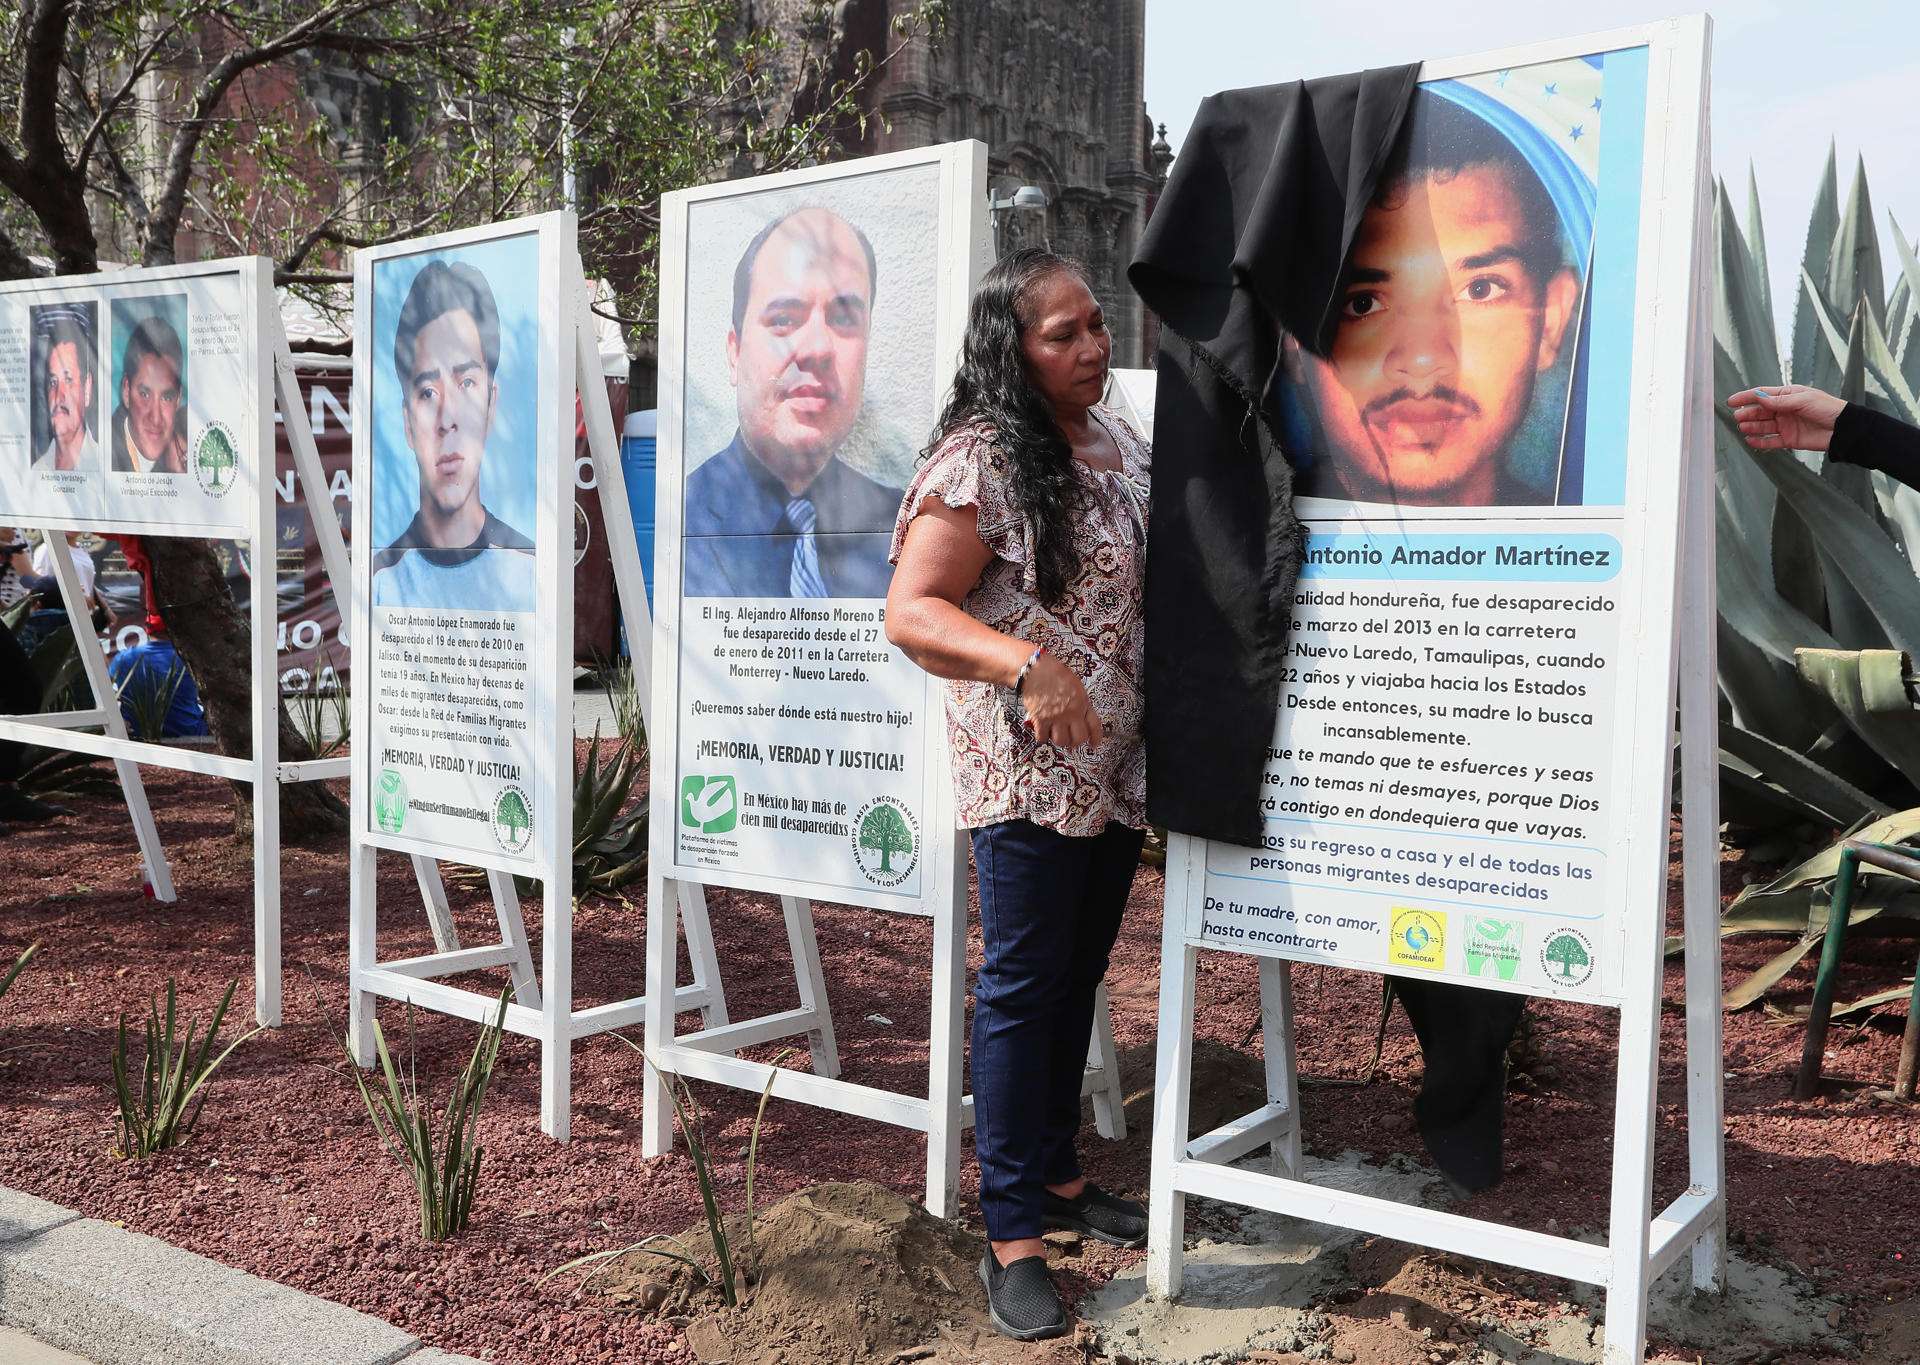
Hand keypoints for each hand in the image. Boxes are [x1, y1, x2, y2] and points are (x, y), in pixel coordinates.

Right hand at [1019, 649, 1104, 748]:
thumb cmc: (1054, 672)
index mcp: (1082, 702)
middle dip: (1076, 742)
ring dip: (1059, 740)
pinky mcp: (1040, 719)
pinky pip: (1043, 737)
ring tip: (1056, 734)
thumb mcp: (1075, 685)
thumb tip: (1080, 717)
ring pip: (1061, 741)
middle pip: (1079, 738)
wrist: (1035, 669)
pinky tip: (1042, 730)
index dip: (1096, 738)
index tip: (1093, 743)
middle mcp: (1071, 712)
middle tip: (1071, 740)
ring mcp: (1056, 717)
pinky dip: (1043, 737)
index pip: (1095, 726)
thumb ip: (1080, 701)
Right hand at [1725, 383, 1845, 452]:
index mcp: (1788, 396)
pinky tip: (1750, 441)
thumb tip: (1759, 398)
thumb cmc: (1827, 408)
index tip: (1732, 401)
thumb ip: (1779, 401)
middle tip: (1737, 417)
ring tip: (1743, 428)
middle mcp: (1784, 410)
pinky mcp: (1789, 439)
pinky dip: (1760, 442)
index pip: (1762, 395)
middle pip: (1760, 411)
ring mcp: (1786, 425)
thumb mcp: (1802, 400)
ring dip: (1752, 427)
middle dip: (1748, 414)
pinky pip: (1770, 441)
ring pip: (1763, 426)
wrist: (1842, 428)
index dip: (1746, 397)